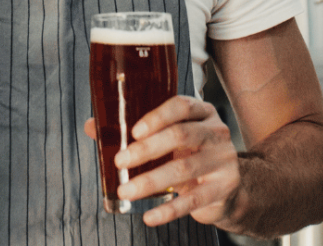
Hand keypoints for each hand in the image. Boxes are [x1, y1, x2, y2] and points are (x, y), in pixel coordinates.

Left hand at [83, 96, 239, 227]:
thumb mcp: (171, 138)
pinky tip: (149, 216)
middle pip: (180, 135)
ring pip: (183, 170)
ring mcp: (223, 161)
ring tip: (126, 191)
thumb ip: (135, 131)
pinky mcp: (223, 189)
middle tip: (120, 162)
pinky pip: (193, 201)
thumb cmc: (191, 154)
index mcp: (202, 113)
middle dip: (146, 149)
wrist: (229, 186)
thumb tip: (92, 126)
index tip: (133, 131)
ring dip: (150, 181)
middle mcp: (216, 133)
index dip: (157, 117)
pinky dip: (168, 210)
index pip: (181, 106)